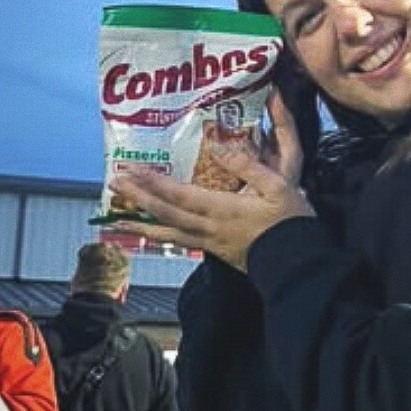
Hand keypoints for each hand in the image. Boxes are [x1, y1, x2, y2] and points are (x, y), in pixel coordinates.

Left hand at [110, 94, 313, 270]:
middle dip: (137, 198)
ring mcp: (210, 242)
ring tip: (117, 221)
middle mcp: (208, 227)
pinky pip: (180, 242)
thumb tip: (218, 146)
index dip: (152, 183)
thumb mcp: (277, 185)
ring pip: (167, 233)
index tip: (130, 171)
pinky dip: (161, 237)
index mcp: (221, 209)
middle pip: (164, 213)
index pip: (178, 194)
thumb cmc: (290, 223)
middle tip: (113, 185)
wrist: (297, 264)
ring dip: (140, 225)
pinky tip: (154, 233)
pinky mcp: (216, 251)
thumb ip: (247, 164)